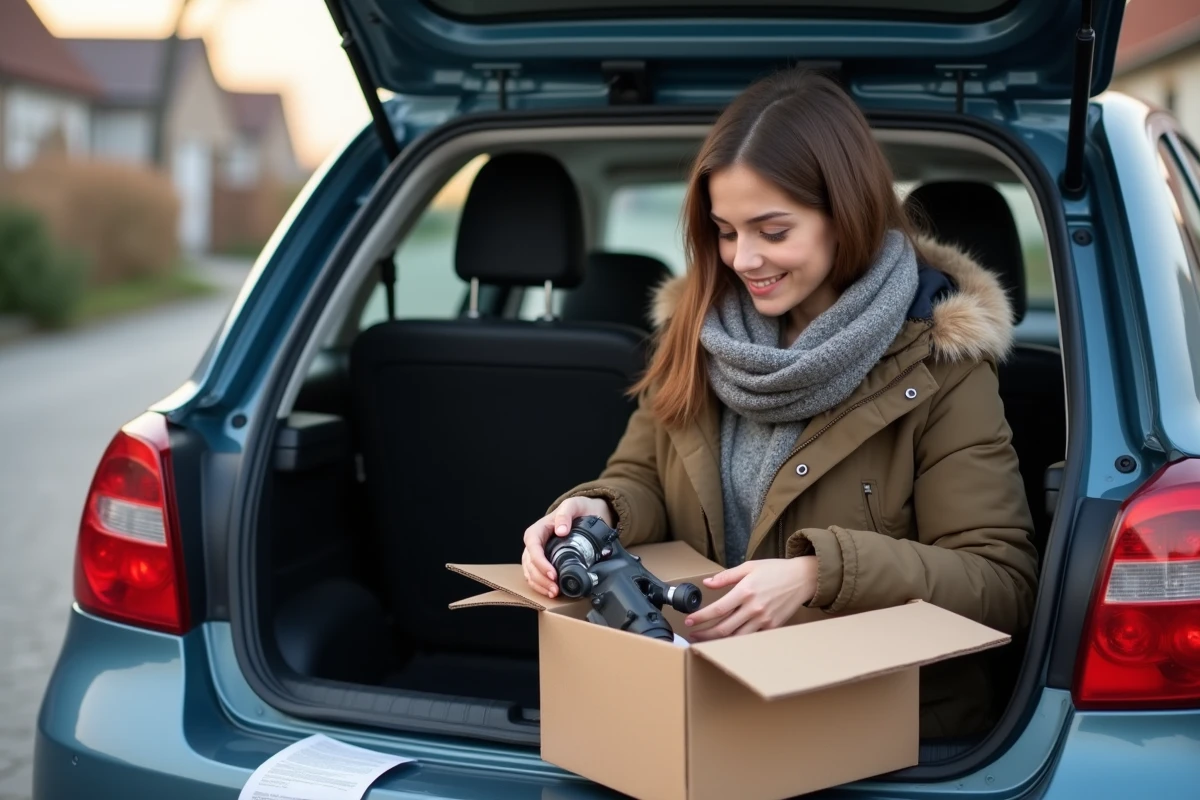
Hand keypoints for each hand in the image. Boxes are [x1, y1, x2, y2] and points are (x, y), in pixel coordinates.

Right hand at [521, 496, 614, 597]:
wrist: (589, 514)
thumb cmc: (579, 509)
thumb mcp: (573, 505)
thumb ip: (565, 514)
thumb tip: (561, 530)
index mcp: (538, 530)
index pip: (533, 547)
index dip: (540, 562)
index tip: (552, 573)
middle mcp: (535, 543)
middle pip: (530, 563)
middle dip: (541, 578)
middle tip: (555, 588)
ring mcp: (539, 554)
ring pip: (531, 572)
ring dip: (540, 585)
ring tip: (554, 593)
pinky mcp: (545, 563)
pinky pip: (536, 577)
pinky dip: (541, 586)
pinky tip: (552, 592)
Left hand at [685, 557, 817, 640]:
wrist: (803, 578)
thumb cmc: (775, 570)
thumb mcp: (749, 567)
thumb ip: (726, 576)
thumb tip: (707, 583)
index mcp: (746, 591)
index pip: (718, 609)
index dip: (701, 617)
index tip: (689, 621)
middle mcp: (754, 608)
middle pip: (724, 628)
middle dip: (705, 633)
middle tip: (693, 635)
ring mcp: (764, 620)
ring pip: (736, 637)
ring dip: (718, 641)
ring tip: (706, 640)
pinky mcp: (772, 627)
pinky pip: (751, 638)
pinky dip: (738, 641)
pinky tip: (727, 640)